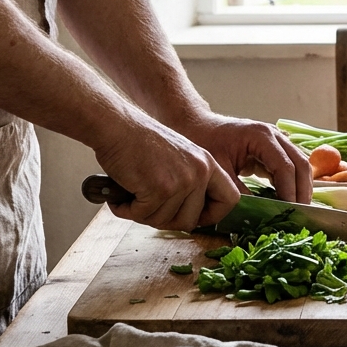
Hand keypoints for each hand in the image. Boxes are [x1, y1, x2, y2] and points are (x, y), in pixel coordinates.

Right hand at [93, 115, 241, 229]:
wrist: (117, 126)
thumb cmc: (139, 142)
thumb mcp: (179, 158)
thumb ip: (190, 182)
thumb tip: (191, 218)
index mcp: (208, 164)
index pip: (230, 200)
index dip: (213, 215)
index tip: (195, 219)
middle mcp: (200, 173)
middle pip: (190, 220)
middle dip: (166, 221)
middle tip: (147, 207)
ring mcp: (182, 182)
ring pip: (164, 221)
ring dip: (143, 214)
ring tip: (132, 193)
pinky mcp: (160, 189)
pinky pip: (143, 215)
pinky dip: (126, 210)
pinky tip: (121, 194)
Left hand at [175, 113, 312, 203]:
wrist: (197, 125)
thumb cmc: (204, 142)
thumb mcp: (220, 170)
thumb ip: (239, 191)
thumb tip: (260, 212)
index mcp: (261, 136)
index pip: (285, 167)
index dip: (289, 191)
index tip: (289, 212)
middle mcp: (274, 134)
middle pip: (300, 163)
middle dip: (302, 190)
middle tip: (300, 214)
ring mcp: (276, 139)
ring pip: (300, 163)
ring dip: (301, 186)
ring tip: (298, 209)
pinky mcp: (273, 148)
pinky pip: (291, 165)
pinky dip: (293, 182)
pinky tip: (289, 198)